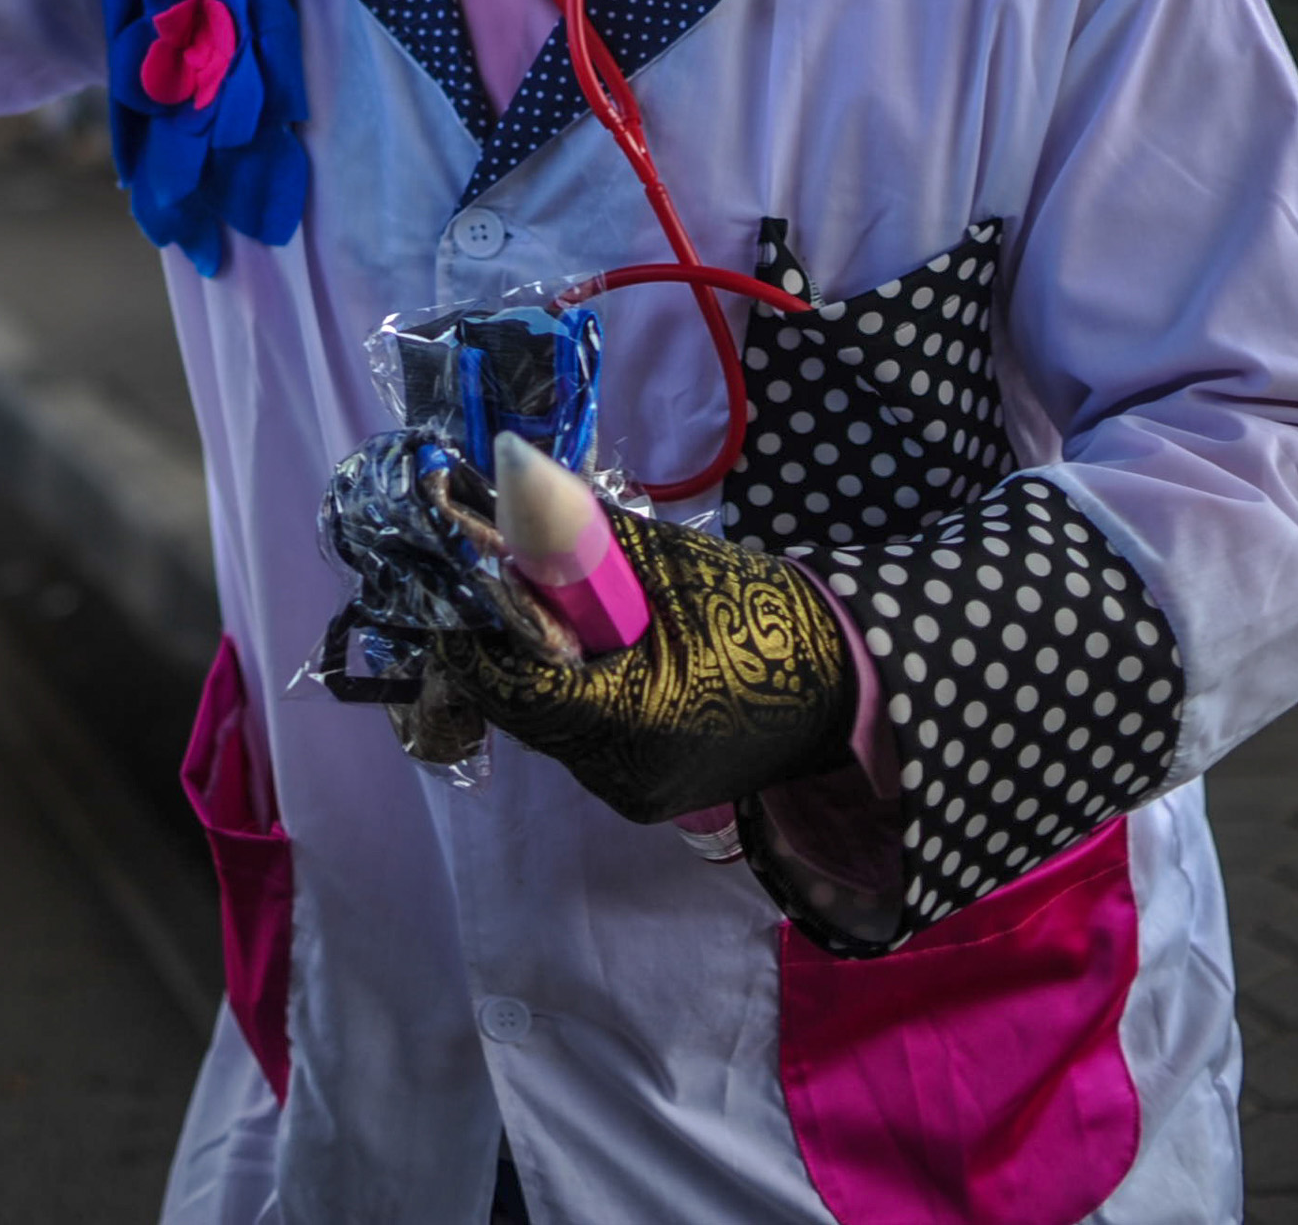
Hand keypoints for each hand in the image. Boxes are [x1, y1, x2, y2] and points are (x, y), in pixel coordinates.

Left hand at [428, 504, 854, 822]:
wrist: (847, 681)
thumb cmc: (760, 612)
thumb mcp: (664, 563)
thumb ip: (576, 543)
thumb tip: (493, 502)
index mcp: (637, 716)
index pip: (517, 689)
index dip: (474, 637)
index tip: (450, 586)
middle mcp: (626, 773)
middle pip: (523, 712)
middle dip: (499, 651)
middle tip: (485, 590)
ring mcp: (635, 794)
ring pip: (547, 730)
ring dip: (533, 677)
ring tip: (537, 617)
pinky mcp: (645, 795)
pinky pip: (580, 743)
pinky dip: (569, 699)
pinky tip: (584, 657)